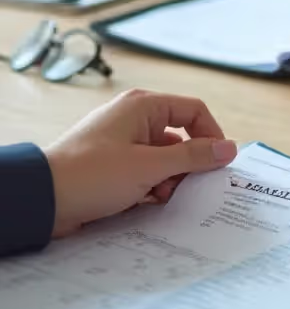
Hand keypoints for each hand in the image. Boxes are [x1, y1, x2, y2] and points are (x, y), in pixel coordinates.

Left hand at [45, 89, 238, 237]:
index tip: (218, 163)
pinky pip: (147, 171)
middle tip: (188, 187)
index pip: (194, 111)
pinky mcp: (113, 164)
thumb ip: (194, 157)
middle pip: (182, 137)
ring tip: (159, 196)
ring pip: (165, 158)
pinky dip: (153, 186)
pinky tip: (146, 201)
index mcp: (142, 107)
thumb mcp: (150, 166)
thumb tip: (229, 149)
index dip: (212, 136)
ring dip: (170, 179)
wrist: (41, 199)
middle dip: (188, 165)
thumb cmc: (92, 175)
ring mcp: (122, 142)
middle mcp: (134, 119)